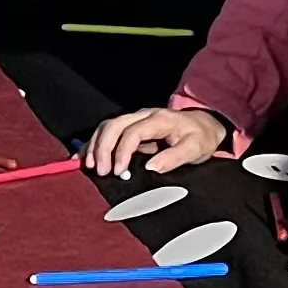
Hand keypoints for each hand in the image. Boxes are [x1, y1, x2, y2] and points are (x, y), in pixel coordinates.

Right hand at [82, 105, 229, 176]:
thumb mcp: (196, 149)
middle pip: (114, 125)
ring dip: (95, 145)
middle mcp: (144, 115)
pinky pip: (107, 131)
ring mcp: (136, 119)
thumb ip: (175, 158)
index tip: (118, 172)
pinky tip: (82, 158)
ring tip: (90, 166)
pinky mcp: (130, 126)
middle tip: (100, 171)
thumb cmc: (200, 137)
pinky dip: (93, 143)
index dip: (122, 151)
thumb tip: (150, 168)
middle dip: (103, 148)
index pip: (133, 132)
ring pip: (107, 126)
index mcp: (159, 119)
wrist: (204, 125)